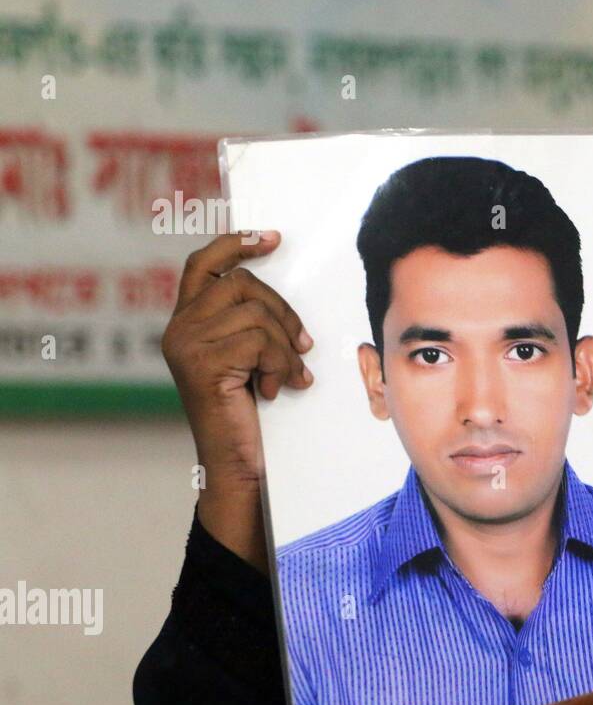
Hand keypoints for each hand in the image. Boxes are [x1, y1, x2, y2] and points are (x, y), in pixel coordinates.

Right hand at [161, 230, 312, 570]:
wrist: (240, 467)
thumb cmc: (252, 417)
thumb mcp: (249, 361)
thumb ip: (249, 326)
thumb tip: (274, 295)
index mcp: (186, 324)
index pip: (203, 264)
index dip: (236, 244)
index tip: (272, 237)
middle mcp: (178, 330)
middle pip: (242, 286)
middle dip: (283, 312)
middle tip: (301, 346)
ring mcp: (187, 346)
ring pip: (257, 315)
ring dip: (285, 347)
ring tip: (288, 376)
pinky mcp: (204, 365)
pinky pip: (261, 342)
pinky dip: (281, 364)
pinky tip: (278, 388)